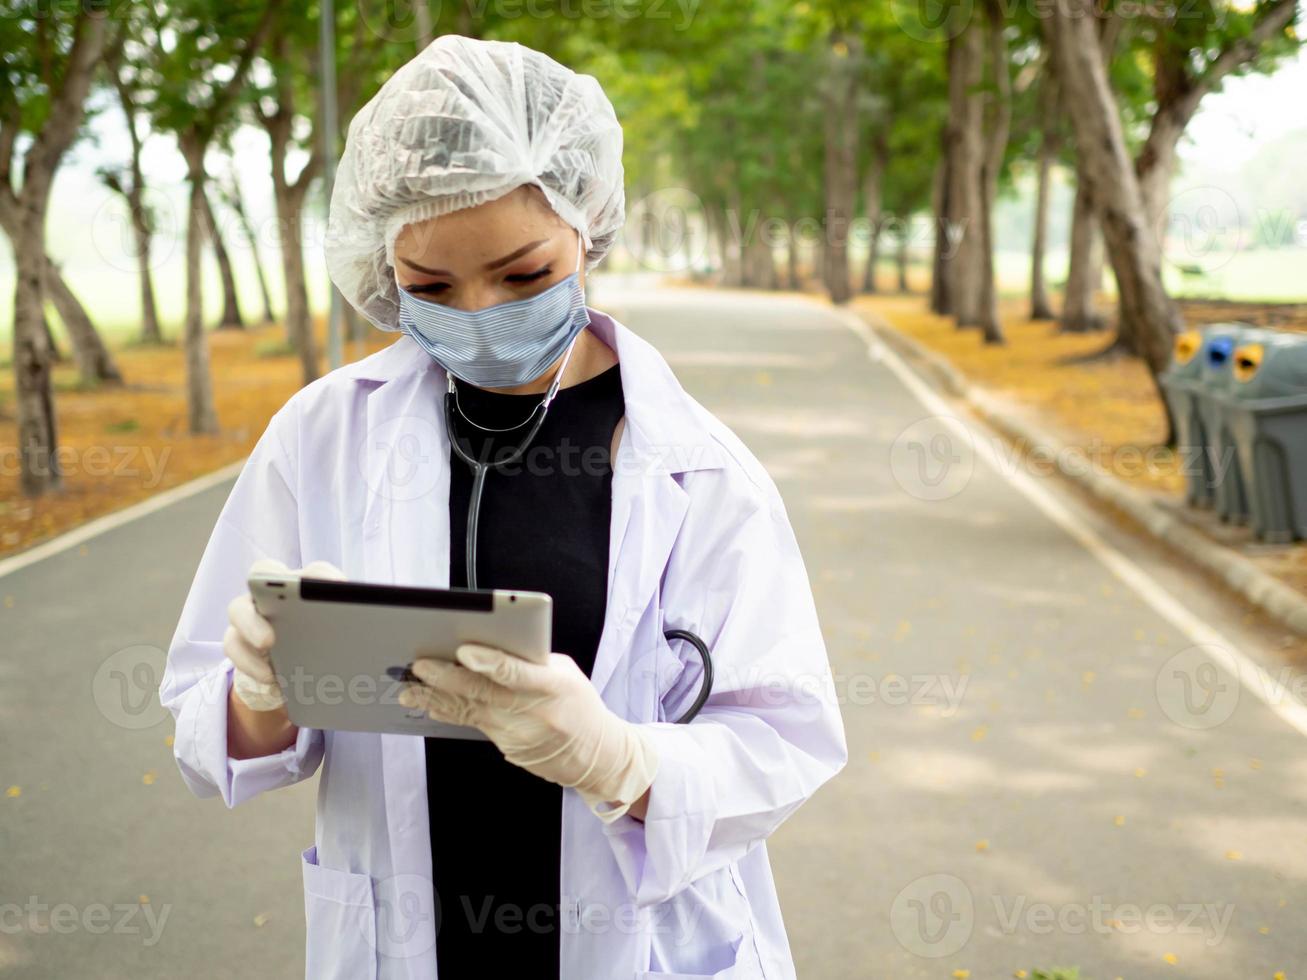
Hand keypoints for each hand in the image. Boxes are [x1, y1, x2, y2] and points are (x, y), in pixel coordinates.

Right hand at [225, 558, 345, 710]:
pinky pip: (232, 645)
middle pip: (262, 572)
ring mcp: (251, 612)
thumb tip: (387, 634)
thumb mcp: (342, 636)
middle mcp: (275, 592)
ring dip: (251, 626)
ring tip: (268, 647)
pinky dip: (248, 662)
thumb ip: (355, 626)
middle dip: (272, 585)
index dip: (325, 577)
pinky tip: (270, 678)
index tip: (339, 589)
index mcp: (306, 585)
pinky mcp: (236, 638)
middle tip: (293, 604)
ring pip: (237, 607)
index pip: (315, 571)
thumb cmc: (325, 644)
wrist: (298, 672)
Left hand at [399, 643, 657, 821]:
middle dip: (446, 678)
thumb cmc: (579, 705)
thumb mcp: (566, 674)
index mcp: (553, 687)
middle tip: (420, 666)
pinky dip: (448, 712)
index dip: (488, 662)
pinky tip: (428, 704)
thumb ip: (531, 661)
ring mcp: (517, 734)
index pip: (516, 673)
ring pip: (469, 711)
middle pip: (483, 693)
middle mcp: (532, 712)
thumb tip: (490, 645)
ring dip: (435, 698)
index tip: (463, 651)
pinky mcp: (506, 747)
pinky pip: (472, 725)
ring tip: (409, 689)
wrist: (595, 756)